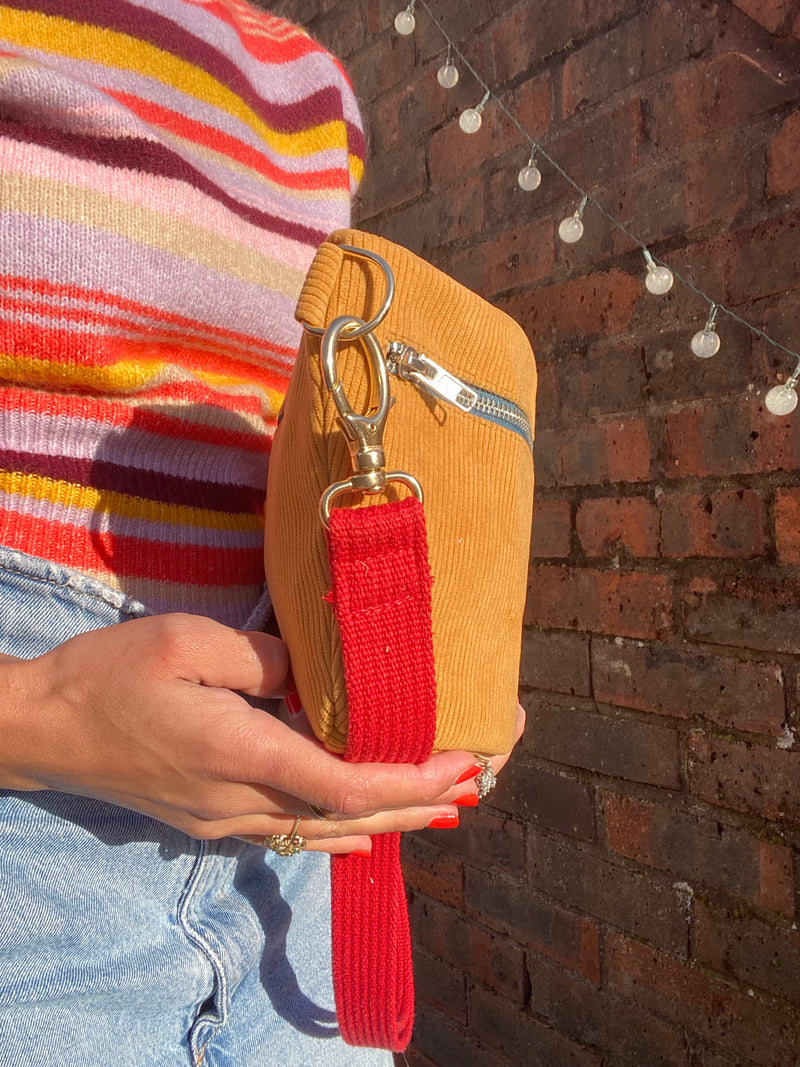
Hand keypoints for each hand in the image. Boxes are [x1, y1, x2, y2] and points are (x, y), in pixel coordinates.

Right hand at [0, 614, 521, 853]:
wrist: (42, 728)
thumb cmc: (110, 676)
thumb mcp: (188, 642)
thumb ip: (265, 659)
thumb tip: (310, 677)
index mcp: (242, 754)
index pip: (348, 784)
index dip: (412, 781)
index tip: (461, 765)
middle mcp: (240, 801)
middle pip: (347, 818)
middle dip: (416, 804)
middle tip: (473, 786)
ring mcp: (222, 820)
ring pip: (322, 831)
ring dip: (385, 819)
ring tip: (438, 806)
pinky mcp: (208, 820)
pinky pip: (288, 833)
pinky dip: (336, 831)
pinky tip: (362, 835)